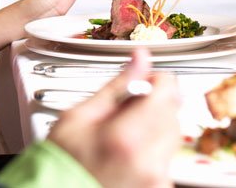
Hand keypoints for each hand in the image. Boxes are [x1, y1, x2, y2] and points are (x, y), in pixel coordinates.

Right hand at [49, 47, 180, 187]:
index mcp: (126, 138)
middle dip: (155, 104)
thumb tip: (139, 59)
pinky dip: (154, 149)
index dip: (155, 80)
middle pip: (173, 113)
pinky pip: (167, 158)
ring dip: (155, 127)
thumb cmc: (62, 161)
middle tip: (128, 109)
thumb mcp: (80, 116)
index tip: (144, 82)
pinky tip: (130, 153)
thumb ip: (117, 86)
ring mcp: (156, 179)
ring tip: (125, 134)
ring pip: (173, 135)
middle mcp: (148, 161)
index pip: (166, 91)